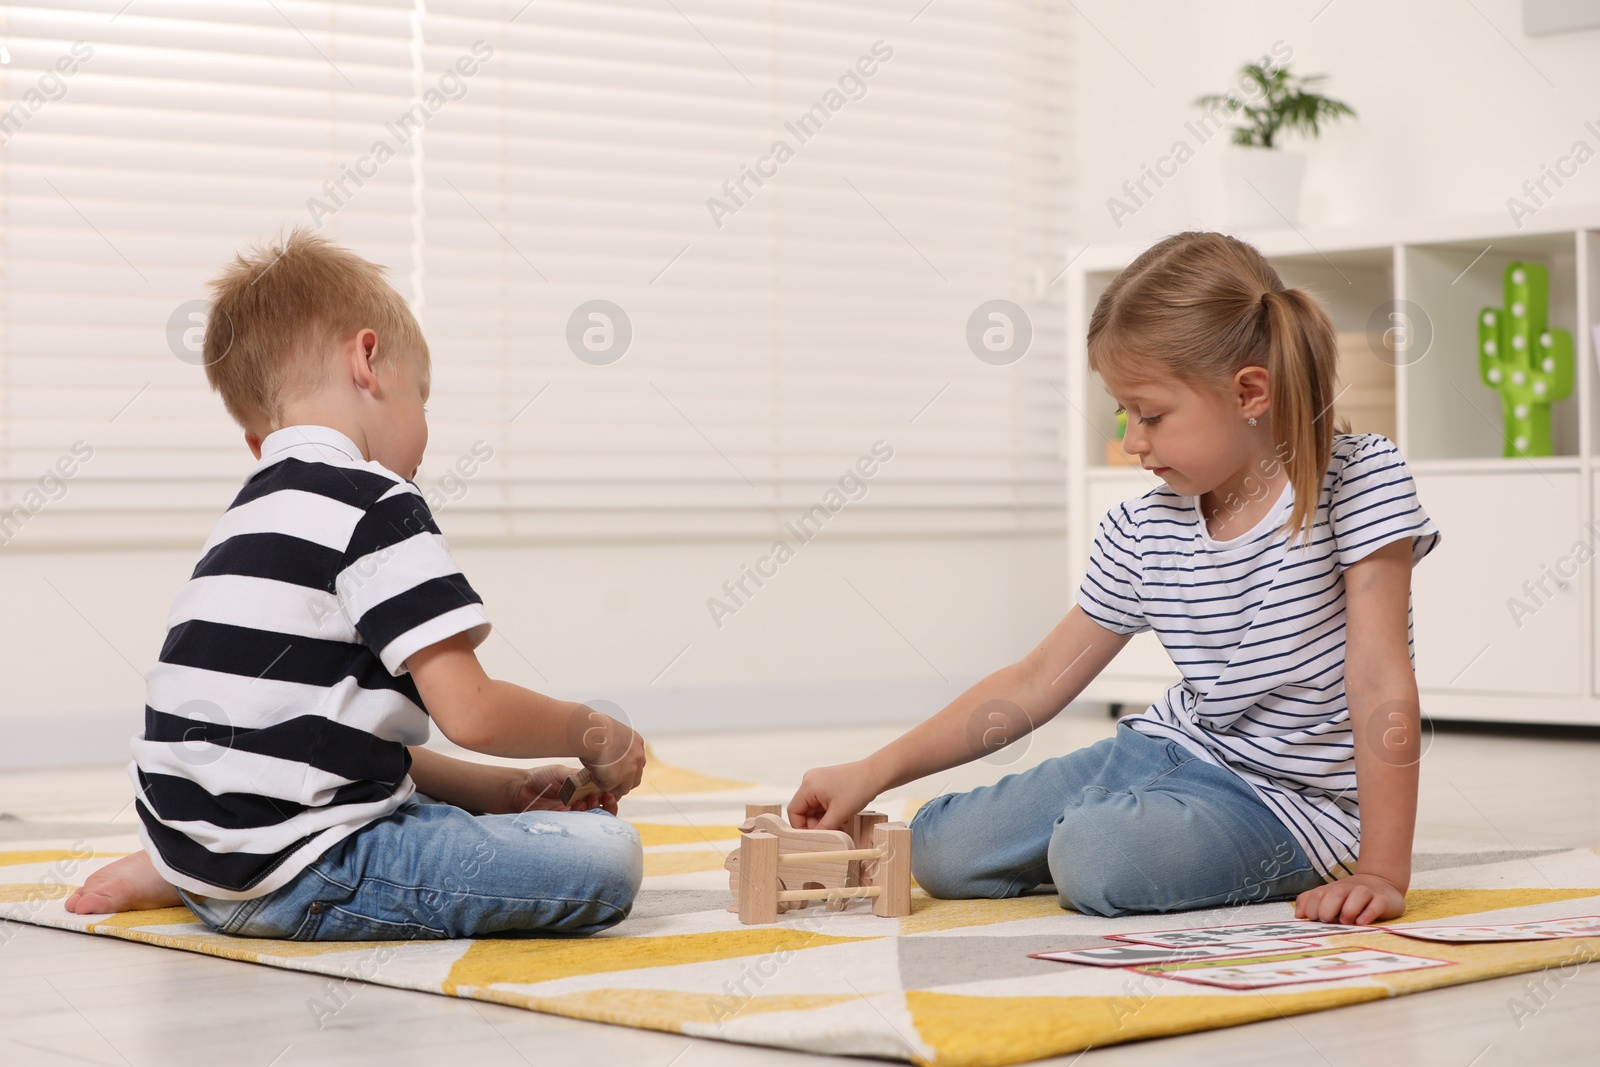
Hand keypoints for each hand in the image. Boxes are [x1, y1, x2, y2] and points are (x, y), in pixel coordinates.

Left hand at [502, 764, 618, 814]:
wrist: (519, 792)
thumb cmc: (539, 778)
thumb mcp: (559, 772)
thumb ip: (576, 776)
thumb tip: (594, 776)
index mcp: (584, 786)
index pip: (605, 790)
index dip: (611, 791)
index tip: (609, 789)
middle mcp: (582, 800)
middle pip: (604, 807)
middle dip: (608, 804)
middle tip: (606, 798)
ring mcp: (575, 814)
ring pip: (594, 819)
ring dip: (596, 812)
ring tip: (587, 803)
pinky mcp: (566, 825)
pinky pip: (581, 828)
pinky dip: (584, 822)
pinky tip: (577, 810)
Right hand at [579, 710, 645, 799]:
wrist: (590, 730)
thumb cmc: (595, 727)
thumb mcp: (613, 731)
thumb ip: (616, 743)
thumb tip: (609, 750)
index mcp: (637, 743)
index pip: (637, 762)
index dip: (625, 768)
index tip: (614, 768)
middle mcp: (638, 757)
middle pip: (635, 778)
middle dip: (622, 781)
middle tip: (606, 777)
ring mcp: (630, 769)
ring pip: (624, 788)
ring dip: (611, 785)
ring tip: (597, 774)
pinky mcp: (618, 779)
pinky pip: (608, 787)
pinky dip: (599, 783)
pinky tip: (591, 772)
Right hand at [788, 760, 882, 830]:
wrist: (876, 774)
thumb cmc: (859, 788)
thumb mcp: (839, 814)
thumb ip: (823, 829)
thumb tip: (813, 841)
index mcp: (808, 785)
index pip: (794, 811)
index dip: (801, 827)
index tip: (813, 838)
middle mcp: (810, 781)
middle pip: (804, 810)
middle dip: (816, 824)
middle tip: (831, 833)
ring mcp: (818, 781)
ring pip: (814, 808)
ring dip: (824, 820)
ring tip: (839, 826)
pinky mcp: (826, 783)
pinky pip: (821, 803)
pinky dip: (828, 813)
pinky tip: (841, 818)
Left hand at [1295, 872, 1406, 924]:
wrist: (1381, 884)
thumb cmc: (1349, 897)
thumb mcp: (1328, 897)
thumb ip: (1309, 902)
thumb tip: (1298, 915)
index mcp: (1332, 890)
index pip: (1317, 895)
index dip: (1312, 907)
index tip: (1314, 919)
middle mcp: (1349, 889)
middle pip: (1336, 893)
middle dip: (1328, 908)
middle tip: (1328, 920)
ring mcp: (1367, 893)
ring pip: (1358, 895)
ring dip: (1349, 909)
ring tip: (1345, 922)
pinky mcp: (1383, 900)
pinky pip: (1377, 904)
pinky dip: (1369, 913)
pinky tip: (1361, 922)